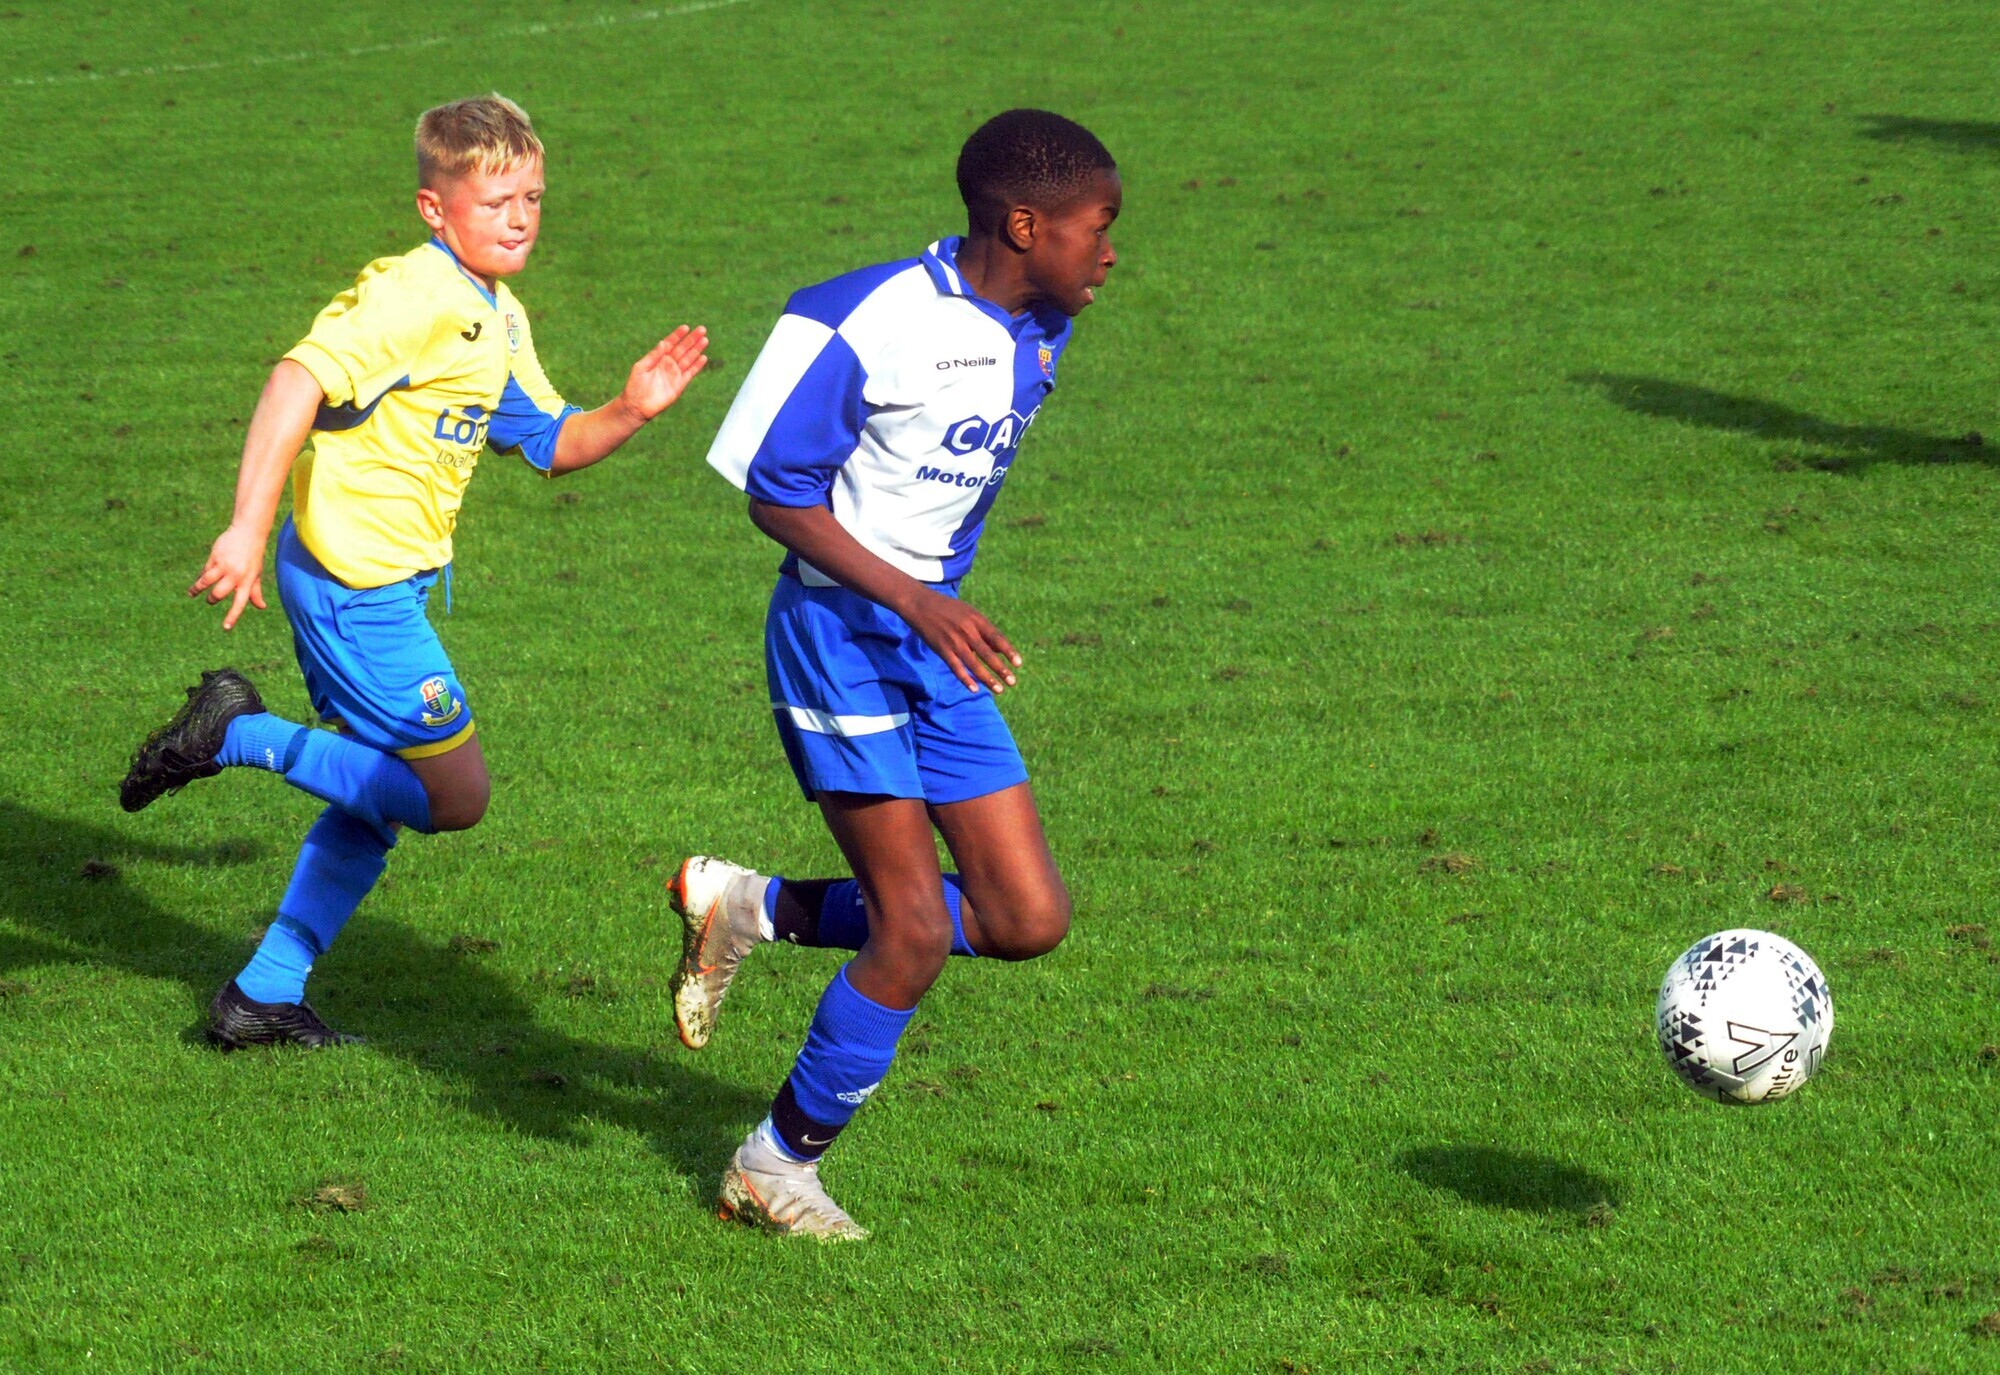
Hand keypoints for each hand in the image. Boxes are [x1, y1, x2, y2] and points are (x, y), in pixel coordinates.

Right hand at [189, 523, 268, 629]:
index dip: (233, 616)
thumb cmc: (253, 556)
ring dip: (197, 589)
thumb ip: (255, 591)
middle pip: (218, 594)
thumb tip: (261, 606)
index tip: (226, 627)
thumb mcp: (256, 574)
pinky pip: (204, 571)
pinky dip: (200, 577)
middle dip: (212, 599)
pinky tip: (198, 579)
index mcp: (247, 581)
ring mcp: (224, 566)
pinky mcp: (214, 557)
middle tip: (210, 600)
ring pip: (205, 582)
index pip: (240, 603)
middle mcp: (236, 575)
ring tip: (193, 593)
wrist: (248, 533)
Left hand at [618, 325, 708, 421]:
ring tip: (705, 340)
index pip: (670, 343)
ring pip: (689, 359)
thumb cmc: (635, 386)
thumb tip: (663, 343)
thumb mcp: (641, 367)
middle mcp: (668, 364)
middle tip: (702, 329)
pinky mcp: (679, 385)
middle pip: (683, 349)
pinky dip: (697, 366)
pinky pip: (690, 373)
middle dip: (692, 339)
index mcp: (658, 358)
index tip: (685, 327)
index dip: (678, 335)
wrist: (637, 406)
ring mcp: (675, 374)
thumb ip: (653, 355)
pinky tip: (703, 357)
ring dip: (697, 350)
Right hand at [901, 590, 1020, 693]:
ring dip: (987, 678)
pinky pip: (956, 667)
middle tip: (1013, 682)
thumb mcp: (969, 613)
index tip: (1019, 664)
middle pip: (987, 654)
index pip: (997, 638)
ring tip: (999, 689)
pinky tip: (975, 689)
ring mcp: (954, 641)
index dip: (1009, 652)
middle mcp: (967, 631)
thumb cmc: (948, 609)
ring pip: (974, 664)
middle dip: (1001, 669)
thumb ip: (985, 630)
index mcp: (976, 620)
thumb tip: (1001, 649)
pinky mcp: (942, 649)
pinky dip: (965, 679)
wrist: (920, 604)